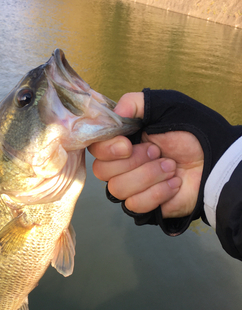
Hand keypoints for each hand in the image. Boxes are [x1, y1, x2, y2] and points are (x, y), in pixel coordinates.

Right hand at [89, 92, 203, 218]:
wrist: (214, 160)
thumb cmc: (191, 134)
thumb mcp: (164, 106)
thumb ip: (135, 103)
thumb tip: (113, 113)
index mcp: (121, 142)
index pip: (95, 149)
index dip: (108, 149)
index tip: (127, 144)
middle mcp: (121, 166)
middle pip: (102, 172)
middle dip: (134, 161)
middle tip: (158, 152)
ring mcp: (131, 188)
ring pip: (118, 189)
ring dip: (149, 176)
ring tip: (171, 167)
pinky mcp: (143, 207)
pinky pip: (135, 205)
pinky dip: (158, 192)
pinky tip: (174, 183)